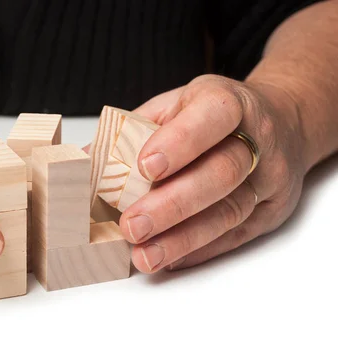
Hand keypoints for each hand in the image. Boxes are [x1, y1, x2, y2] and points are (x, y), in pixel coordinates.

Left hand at [119, 74, 306, 272]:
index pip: (213, 117)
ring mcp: (270, 179)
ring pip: (229, 212)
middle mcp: (258, 140)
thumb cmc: (213, 116)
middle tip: (133, 226)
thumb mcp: (177, 105)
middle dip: (173, 204)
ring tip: (145, 255)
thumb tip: (85, 161)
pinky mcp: (272, 211)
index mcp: (231, 104)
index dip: (181, 142)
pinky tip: (170, 259)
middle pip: (221, 173)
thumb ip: (135, 129)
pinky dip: (199, 250)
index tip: (145, 167)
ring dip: (182, 238)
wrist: (280, 123)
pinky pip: (236, 235)